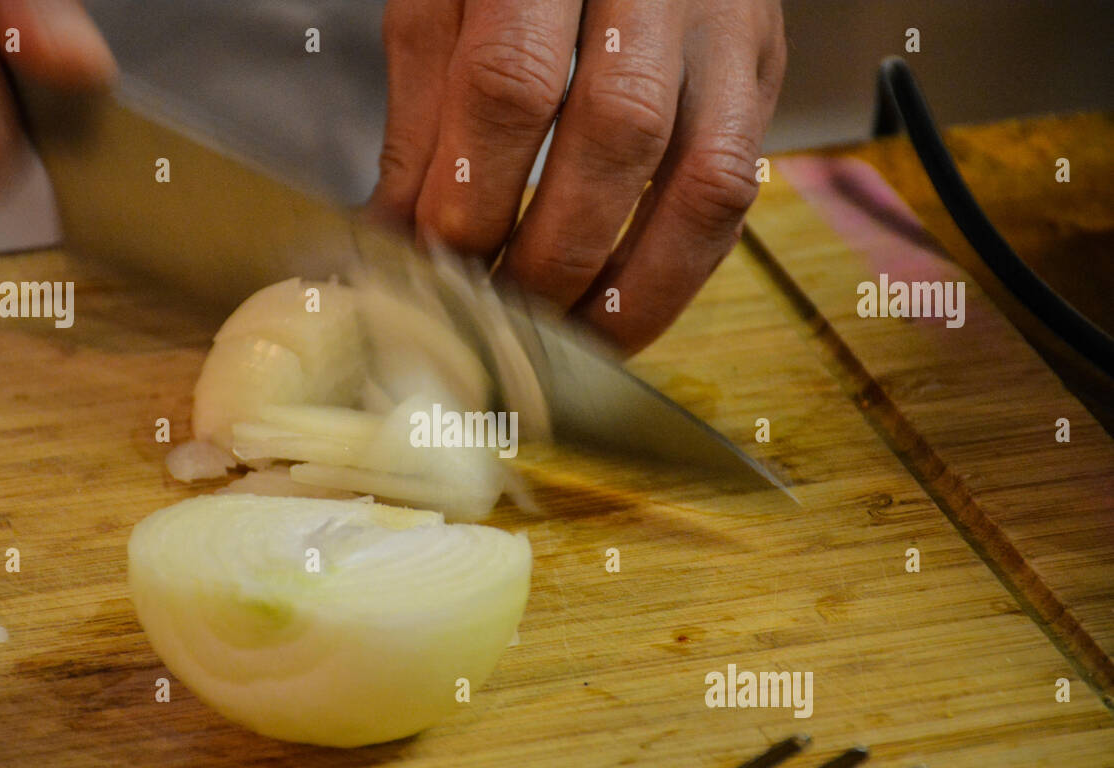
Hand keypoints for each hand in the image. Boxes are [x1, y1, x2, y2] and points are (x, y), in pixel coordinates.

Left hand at [368, 0, 785, 352]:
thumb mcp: (444, 2)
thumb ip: (423, 117)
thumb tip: (396, 237)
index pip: (513, 85)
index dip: (473, 196)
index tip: (436, 268)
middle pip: (616, 138)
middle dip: (549, 255)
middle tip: (496, 321)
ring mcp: (727, 24)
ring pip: (702, 180)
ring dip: (631, 288)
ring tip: (567, 345)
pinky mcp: (760, 68)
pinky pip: (738, 190)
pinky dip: (680, 268)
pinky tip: (624, 309)